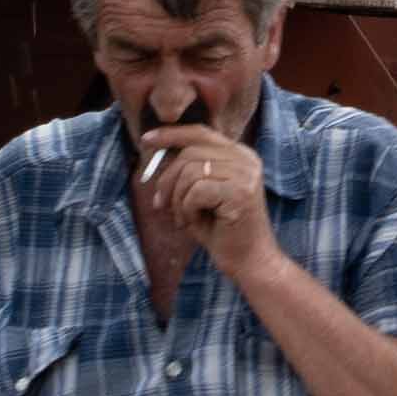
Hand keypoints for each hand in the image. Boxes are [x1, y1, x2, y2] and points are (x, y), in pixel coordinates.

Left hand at [134, 117, 274, 294]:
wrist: (250, 262)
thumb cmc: (222, 230)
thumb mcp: (201, 194)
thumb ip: (188, 171)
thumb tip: (158, 151)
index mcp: (240, 155)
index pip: (200, 133)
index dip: (171, 134)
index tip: (146, 140)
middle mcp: (246, 159)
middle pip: (190, 152)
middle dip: (167, 180)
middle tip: (160, 205)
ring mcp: (246, 174)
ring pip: (190, 171)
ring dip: (177, 199)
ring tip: (183, 218)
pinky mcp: (241, 193)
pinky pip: (196, 190)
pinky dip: (186, 208)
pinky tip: (193, 223)